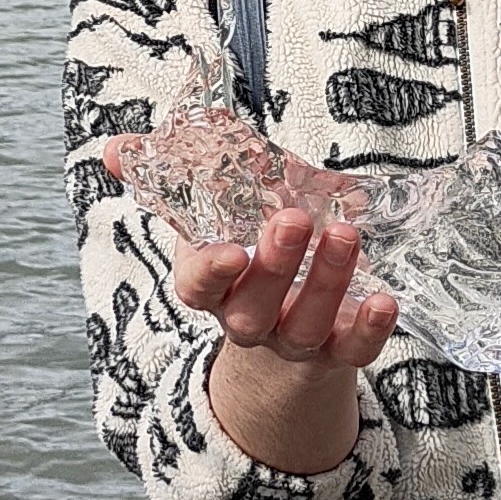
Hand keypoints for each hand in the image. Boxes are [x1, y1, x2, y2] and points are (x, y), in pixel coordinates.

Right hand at [104, 148, 397, 472]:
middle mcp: (247, 319)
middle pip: (254, 306)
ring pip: (305, 324)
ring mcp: (292, 339)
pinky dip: (370, 330)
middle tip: (294, 221)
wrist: (280, 328)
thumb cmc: (242, 256)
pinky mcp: (336, 351)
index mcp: (209, 286)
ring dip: (326, 282)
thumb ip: (163, 179)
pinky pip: (352, 351)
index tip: (230, 250)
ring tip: (346, 236)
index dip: (211, 272)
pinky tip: (385, 300)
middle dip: (275, 266)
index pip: (198, 287)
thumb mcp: (205, 216)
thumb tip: (115, 148)